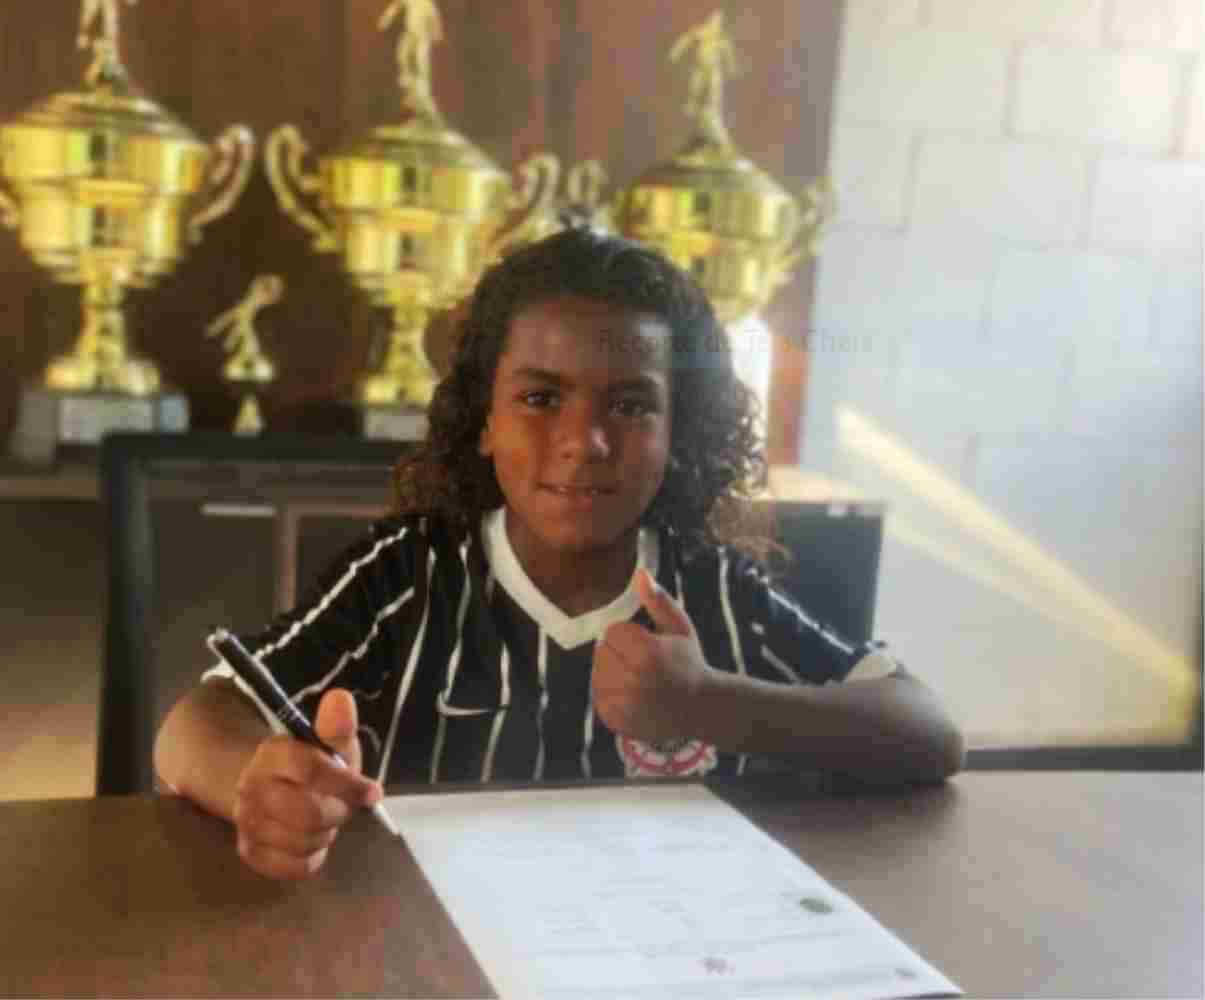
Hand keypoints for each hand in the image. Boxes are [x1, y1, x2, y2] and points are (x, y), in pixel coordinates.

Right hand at [232, 689, 382, 880]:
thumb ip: (337, 726)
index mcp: (273, 753)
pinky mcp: (249, 852)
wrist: (273, 789)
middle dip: (338, 812)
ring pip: (303, 841)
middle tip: (343, 806)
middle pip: (307, 812)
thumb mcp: (330, 743)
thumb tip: (340, 698)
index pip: (311, 769)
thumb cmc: (313, 766)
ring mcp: (246, 821)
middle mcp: (251, 786)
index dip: (347, 783)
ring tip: (325, 819)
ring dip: (326, 834)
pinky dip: (312, 857)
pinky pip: (293, 867)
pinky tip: (312, 841)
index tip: (372, 790)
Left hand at [591, 568, 716, 742]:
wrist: (699, 709)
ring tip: (637, 678)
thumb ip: (658, 600)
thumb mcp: (680, 627)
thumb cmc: (689, 662)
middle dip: (618, 652)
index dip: (629, 635)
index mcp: (648, 654)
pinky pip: (598, 695)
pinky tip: (631, 694)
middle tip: (643, 662)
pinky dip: (609, 693)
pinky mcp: (614, 720)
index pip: (612, 631)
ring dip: (611, 672)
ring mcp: (623, 704)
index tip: (647, 645)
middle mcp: (633, 681)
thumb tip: (639, 573)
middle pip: (601, 651)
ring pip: (597, 673)